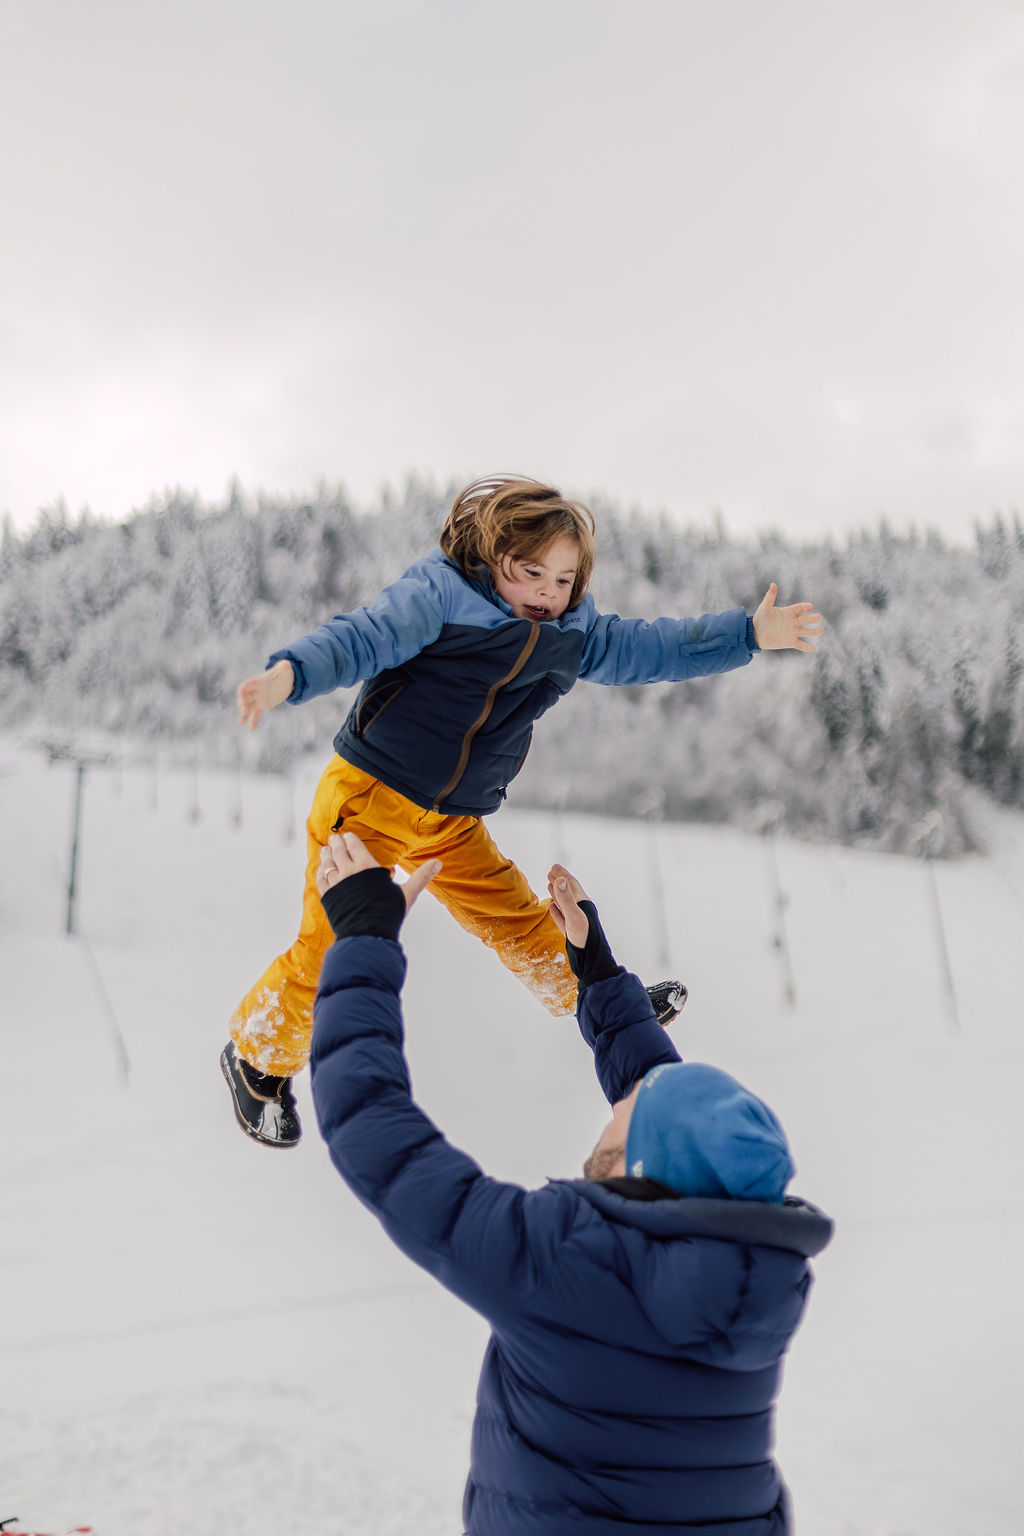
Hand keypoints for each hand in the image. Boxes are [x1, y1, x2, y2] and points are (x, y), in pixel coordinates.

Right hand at [237, 660, 294, 729]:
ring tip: (241, 721)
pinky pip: (257, 714)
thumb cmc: (283, 672)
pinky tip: (250, 729)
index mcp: (259, 681)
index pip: (248, 684)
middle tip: (243, 709)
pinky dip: (253, 721)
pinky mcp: (263, 706)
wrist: (284, 681)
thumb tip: (287, 664)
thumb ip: (284, 666)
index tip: (240, 694)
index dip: (244, 689)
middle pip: (246, 697)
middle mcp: (256, 691)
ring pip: (249, 707)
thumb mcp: (285, 668)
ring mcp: (258, 699)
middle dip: (243, 703)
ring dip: (244, 714)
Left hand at [317, 831, 440, 912]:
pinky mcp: (328, 897)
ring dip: (326, 855)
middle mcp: (349, 872)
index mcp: (367, 867)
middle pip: (339, 852)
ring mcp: (336, 885)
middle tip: (333, 837)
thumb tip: (438, 863)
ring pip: (327, 864)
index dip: (350, 840)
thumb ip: (420, 877)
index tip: (347, 835)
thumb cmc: (388, 913)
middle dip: (336, 843)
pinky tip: (320, 870)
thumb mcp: (407, 893)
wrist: (367, 935)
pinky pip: (321, 881)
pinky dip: (320, 873)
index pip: (355, 847)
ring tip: (325, 850)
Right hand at [546, 863, 590, 946]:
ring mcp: (576, 921)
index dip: (562, 874)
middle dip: (560, 881)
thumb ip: (566, 898)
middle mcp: (581, 909)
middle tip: (551, 872)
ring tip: (551, 885)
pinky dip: (557, 911)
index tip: (554, 866)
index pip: (570, 884)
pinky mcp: (572, 932)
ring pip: (566, 903)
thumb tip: (559, 879)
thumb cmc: (585, 938)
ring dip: (558, 894)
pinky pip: (563, 918)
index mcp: (582, 903)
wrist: (591, 961)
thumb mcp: (574, 916)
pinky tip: (552, 908)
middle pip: (569, 891)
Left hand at [752, 584, 821, 651]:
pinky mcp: (790, 642)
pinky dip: (806, 647)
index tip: (810, 606)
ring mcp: (792, 632)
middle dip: (813, 618)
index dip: (805, 607)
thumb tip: (773, 584)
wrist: (754, 634)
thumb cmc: (759, 619)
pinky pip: (800, 645)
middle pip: (806, 619)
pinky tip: (812, 649)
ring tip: (820, 630)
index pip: (800, 608)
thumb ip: (770, 596)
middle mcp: (793, 621)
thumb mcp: (765, 607)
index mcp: (788, 612)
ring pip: (806, 632)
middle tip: (818, 617)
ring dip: (813, 631)